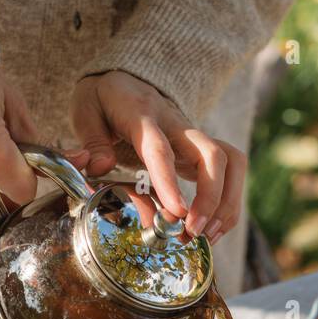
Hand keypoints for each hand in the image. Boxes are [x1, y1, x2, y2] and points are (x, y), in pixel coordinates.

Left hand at [70, 71, 245, 242]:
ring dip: (226, 205)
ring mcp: (194, 138)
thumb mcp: (85, 110)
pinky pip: (231, 174)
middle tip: (193, 232)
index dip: (169, 181)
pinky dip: (227, 206)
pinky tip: (210, 229)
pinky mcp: (203, 152)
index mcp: (142, 115)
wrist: (127, 82)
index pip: (160, 149)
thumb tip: (100, 168)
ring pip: (231, 164)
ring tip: (207, 236)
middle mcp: (177, 125)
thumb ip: (92, 140)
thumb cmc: (106, 100)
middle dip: (211, 198)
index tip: (177, 213)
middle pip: (211, 155)